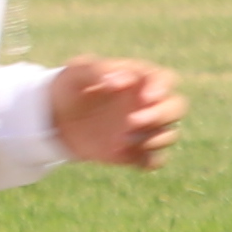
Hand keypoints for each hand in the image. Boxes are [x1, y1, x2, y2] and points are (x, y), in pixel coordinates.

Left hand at [52, 57, 181, 170]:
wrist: (56, 118)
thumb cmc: (70, 87)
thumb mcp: (77, 72)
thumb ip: (97, 70)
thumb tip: (117, 81)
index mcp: (140, 79)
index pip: (165, 80)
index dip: (161, 88)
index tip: (144, 98)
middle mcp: (148, 104)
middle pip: (176, 107)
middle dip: (160, 115)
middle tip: (132, 122)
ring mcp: (145, 129)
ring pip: (169, 135)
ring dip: (152, 139)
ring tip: (121, 140)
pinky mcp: (136, 152)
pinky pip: (155, 160)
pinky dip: (146, 160)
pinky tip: (122, 156)